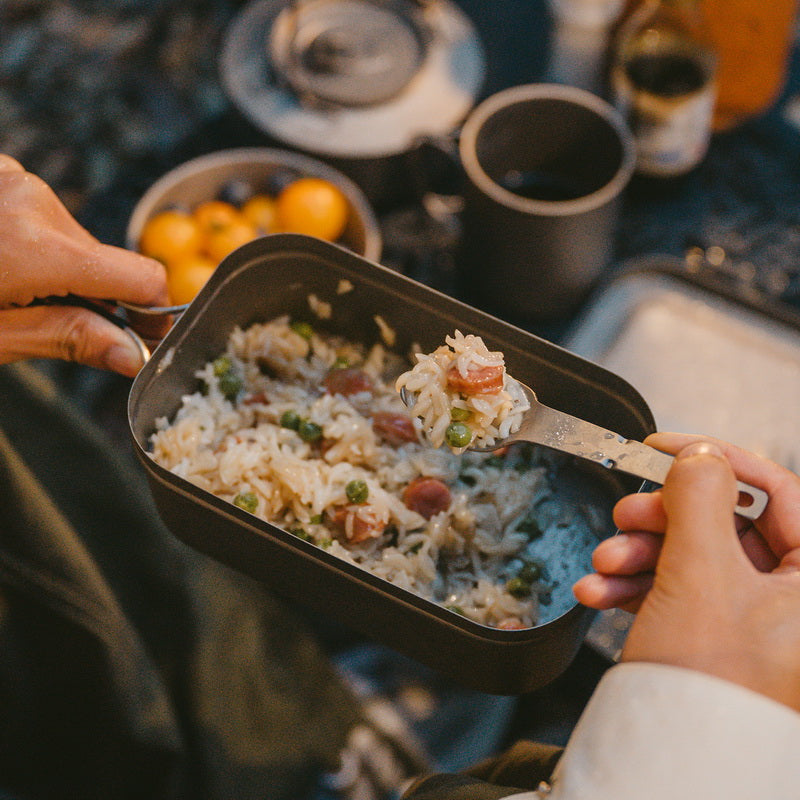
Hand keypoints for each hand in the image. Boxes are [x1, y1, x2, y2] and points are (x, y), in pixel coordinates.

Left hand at [0, 155, 167, 375]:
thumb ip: (67, 339)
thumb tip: (133, 355)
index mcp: (33, 245)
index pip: (143, 277)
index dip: (153, 314)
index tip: (144, 338)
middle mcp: (31, 198)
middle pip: (104, 260)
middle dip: (91, 295)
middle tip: (44, 323)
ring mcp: (12, 179)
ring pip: (72, 240)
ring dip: (58, 270)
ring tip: (7, 290)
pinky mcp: (2, 176)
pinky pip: (42, 217)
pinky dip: (33, 245)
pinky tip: (1, 263)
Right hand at [574, 432, 799, 710]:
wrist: (674, 766)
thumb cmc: (711, 684)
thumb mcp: (702, 574)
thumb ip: (698, 500)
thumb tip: (700, 454)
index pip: (779, 491)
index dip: (719, 459)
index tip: (667, 446)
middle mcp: (793, 598)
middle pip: (725, 525)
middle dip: (663, 520)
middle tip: (626, 515)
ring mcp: (753, 619)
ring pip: (694, 558)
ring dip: (639, 555)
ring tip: (604, 564)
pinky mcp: (716, 636)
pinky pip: (678, 593)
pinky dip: (637, 588)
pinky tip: (600, 591)